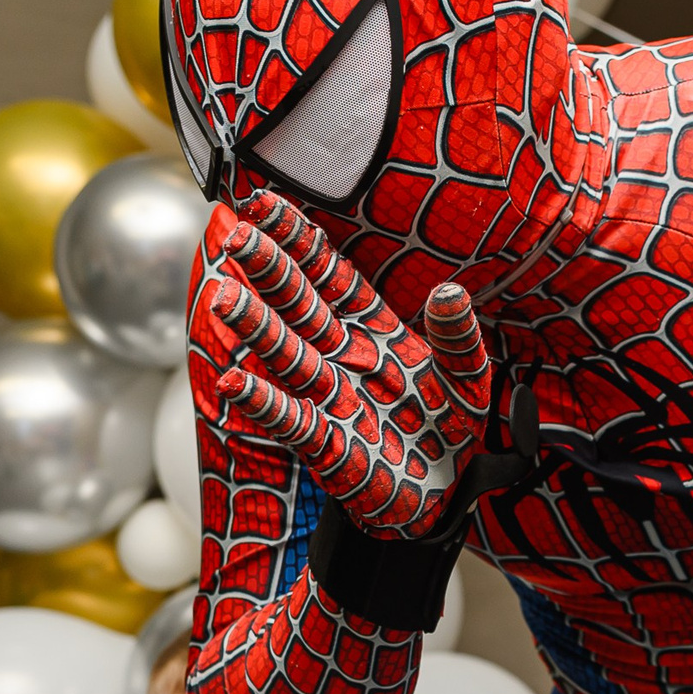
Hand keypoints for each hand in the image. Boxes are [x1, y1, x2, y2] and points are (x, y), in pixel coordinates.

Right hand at [204, 187, 491, 538]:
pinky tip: (236, 382)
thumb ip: (457, 334)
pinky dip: (266, 402)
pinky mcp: (330, 446)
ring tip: (227, 296)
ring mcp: (331, 400)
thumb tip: (450, 289)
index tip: (266, 203)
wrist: (446, 491)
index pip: (330, 276)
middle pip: (301, 307)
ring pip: (288, 356)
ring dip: (257, 328)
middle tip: (239, 235)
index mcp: (372, 330)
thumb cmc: (448, 426)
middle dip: (271, 272)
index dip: (301, 241)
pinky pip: (293, 420)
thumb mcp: (466, 376)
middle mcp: (341, 358)